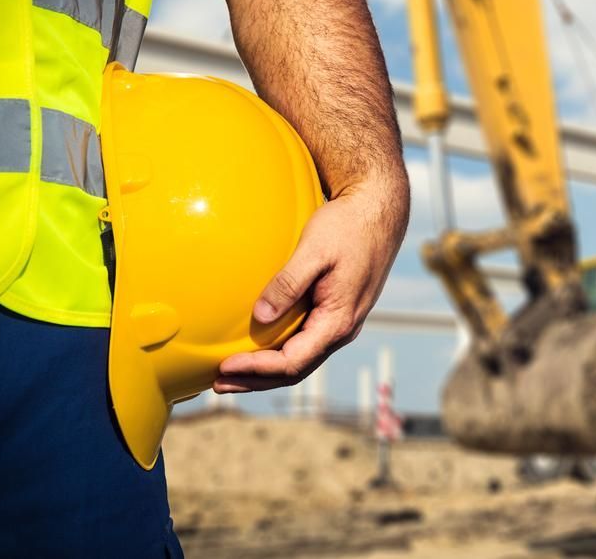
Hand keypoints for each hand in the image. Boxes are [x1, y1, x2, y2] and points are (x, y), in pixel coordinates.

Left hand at [213, 178, 407, 392]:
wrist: (378, 212)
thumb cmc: (348, 226)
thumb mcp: (315, 251)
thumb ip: (288, 284)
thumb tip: (259, 316)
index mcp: (338, 321)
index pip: (292, 362)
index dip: (256, 370)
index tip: (224, 367)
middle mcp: (342, 329)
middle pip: (295, 370)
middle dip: (256, 380)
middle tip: (218, 383)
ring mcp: (340, 322)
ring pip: (300, 359)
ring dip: (265, 370)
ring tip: (232, 372)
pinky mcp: (335, 311)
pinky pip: (305, 342)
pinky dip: (278, 351)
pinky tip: (259, 346)